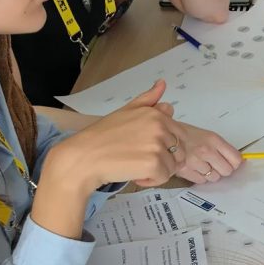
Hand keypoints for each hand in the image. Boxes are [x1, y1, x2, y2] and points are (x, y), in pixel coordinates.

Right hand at [49, 80, 181, 189]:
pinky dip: (150, 181)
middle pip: (178, 152)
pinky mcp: (153, 164)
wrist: (84, 157)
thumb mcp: (126, 111)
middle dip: (164, 159)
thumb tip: (162, 83)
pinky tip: (134, 175)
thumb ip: (147, 100)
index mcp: (156, 115)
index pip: (179, 134)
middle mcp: (160, 128)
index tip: (146, 147)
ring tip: (136, 166)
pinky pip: (163, 178)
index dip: (166, 145)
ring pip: (172, 166)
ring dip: (157, 171)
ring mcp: (158, 146)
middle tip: (140, 159)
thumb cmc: (102, 135)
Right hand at [169, 122, 242, 184]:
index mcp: (214, 140)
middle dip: (222, 169)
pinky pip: (201, 181)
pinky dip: (199, 177)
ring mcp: (195, 162)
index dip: (235, 163)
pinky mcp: (186, 170)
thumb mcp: (208, 136)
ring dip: (210, 174)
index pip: (235, 159)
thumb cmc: (187, 135)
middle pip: (227, 171)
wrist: (166, 135)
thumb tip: (238, 161)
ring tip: (202, 164)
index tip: (232, 163)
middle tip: (215, 164)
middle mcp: (206, 151)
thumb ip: (223, 148)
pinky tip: (194, 168)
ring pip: (214, 177)